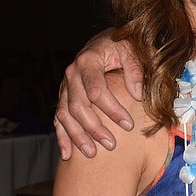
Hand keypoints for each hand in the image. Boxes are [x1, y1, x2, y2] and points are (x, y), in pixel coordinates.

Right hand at [54, 29, 142, 159]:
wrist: (105, 40)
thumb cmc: (121, 46)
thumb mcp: (132, 51)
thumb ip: (135, 70)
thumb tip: (138, 95)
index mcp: (88, 61)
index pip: (97, 91)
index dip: (112, 110)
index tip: (129, 125)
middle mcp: (72, 74)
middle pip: (78, 106)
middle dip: (94, 128)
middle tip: (111, 145)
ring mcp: (65, 86)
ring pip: (65, 115)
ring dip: (77, 136)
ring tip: (92, 153)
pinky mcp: (63, 95)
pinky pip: (58, 118)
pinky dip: (62, 136)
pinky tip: (67, 154)